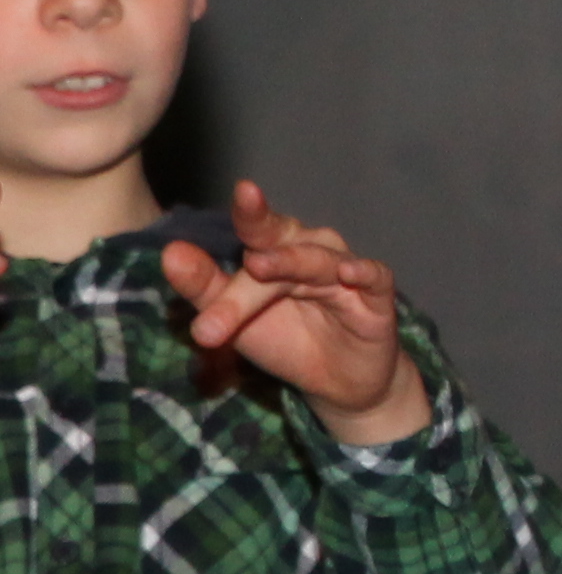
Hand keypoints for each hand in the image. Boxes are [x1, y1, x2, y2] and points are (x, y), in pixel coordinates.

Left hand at [163, 183, 428, 440]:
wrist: (338, 382)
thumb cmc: (286, 338)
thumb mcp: (234, 317)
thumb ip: (204, 285)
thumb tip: (170, 252)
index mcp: (277, 250)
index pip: (260, 227)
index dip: (253, 210)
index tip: (243, 190)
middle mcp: (312, 251)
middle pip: (283, 248)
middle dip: (258, 261)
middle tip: (238, 271)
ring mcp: (346, 272)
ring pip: (318, 261)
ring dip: (290, 264)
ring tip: (260, 268)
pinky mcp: (378, 298)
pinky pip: (374, 277)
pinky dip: (363, 271)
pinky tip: (347, 272)